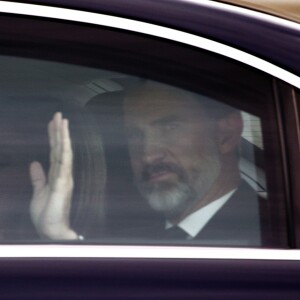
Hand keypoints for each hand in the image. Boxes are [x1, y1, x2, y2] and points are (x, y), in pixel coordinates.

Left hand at [30, 112, 77, 239]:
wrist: (51, 230)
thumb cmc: (47, 214)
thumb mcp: (38, 192)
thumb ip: (38, 177)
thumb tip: (34, 162)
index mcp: (56, 175)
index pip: (54, 152)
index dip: (53, 137)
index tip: (52, 123)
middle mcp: (63, 173)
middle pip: (60, 148)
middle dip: (58, 131)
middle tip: (58, 114)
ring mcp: (64, 177)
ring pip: (64, 152)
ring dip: (63, 136)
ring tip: (62, 120)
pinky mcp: (63, 183)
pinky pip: (64, 163)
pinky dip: (65, 150)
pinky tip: (64, 139)